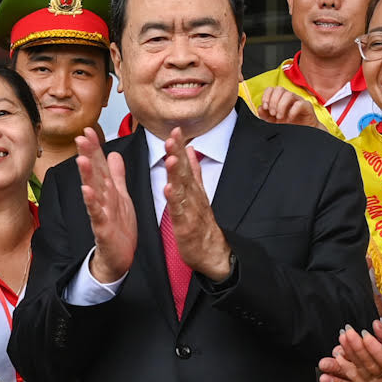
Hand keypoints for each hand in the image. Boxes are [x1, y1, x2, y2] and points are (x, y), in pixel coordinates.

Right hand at [78, 131, 136, 284]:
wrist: (118, 258)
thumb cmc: (119, 228)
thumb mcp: (121, 196)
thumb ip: (117, 175)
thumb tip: (114, 153)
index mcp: (107, 191)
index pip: (99, 165)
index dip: (94, 148)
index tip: (87, 130)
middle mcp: (101, 199)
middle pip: (94, 174)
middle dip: (87, 155)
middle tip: (80, 137)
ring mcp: (100, 213)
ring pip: (93, 191)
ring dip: (87, 176)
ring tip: (80, 159)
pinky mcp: (102, 228)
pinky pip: (96, 214)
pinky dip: (92, 203)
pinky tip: (86, 191)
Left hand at [161, 129, 231, 279]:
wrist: (213, 253)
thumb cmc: (202, 225)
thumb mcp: (199, 194)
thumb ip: (194, 172)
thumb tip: (191, 151)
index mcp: (193, 189)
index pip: (186, 163)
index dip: (180, 146)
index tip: (175, 129)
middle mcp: (193, 196)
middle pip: (184, 171)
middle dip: (178, 153)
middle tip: (173, 136)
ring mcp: (190, 210)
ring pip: (183, 188)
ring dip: (177, 172)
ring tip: (171, 157)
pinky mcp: (186, 226)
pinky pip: (179, 211)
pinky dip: (174, 199)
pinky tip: (168, 188)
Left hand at [258, 84, 320, 126]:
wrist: (304, 132)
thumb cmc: (290, 124)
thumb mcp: (274, 121)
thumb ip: (266, 115)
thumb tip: (260, 109)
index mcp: (280, 98)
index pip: (271, 89)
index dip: (266, 96)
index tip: (265, 107)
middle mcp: (289, 97)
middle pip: (279, 89)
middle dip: (273, 101)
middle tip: (273, 113)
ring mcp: (298, 100)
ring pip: (289, 94)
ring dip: (281, 106)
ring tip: (280, 117)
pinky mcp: (307, 106)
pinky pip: (299, 104)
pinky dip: (292, 111)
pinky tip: (289, 119)